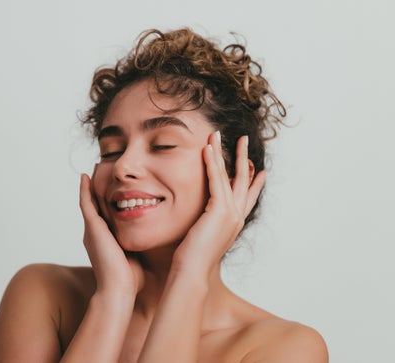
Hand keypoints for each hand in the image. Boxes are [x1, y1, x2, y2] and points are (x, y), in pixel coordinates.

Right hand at [79, 172, 143, 295]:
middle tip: (99, 171)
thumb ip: (139, 248)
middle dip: (97, 190)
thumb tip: (153, 244)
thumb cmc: (129, 280)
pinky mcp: (92, 228)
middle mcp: (94, 234)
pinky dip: (84, 190)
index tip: (112, 188)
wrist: (119, 290)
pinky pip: (85, 203)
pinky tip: (85, 177)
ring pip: (89, 202)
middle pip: (94, 206)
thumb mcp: (135, 257)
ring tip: (93, 169)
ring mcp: (91, 230)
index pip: (105, 215)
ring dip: (90, 186)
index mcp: (104, 240)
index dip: (107, 201)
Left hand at [171, 132, 265, 276]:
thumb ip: (207, 226)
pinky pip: (216, 180)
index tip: (261, 170)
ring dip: (224, 153)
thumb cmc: (192, 259)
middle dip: (243, 158)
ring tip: (218, 134)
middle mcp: (237, 217)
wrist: (192, 272)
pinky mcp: (219, 211)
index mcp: (234, 224)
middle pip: (245, 181)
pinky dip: (212, 163)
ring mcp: (231, 213)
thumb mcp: (204, 238)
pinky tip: (207, 149)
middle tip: (242, 140)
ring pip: (231, 176)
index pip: (248, 197)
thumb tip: (201, 221)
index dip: (255, 182)